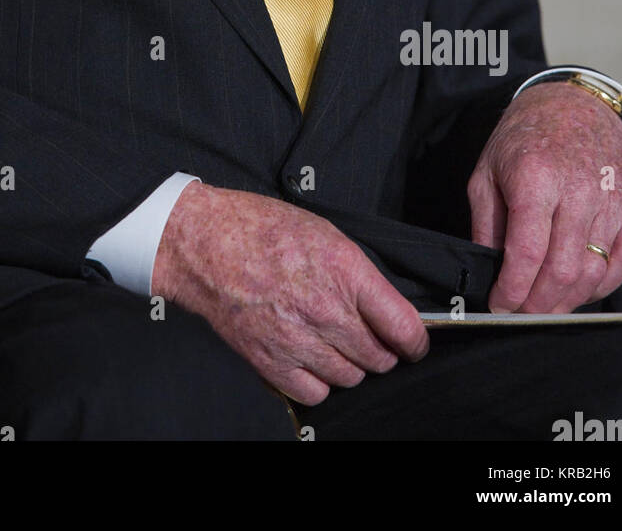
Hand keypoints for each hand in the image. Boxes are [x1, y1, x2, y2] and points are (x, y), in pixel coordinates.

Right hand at [151, 182, 427, 405]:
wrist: (205, 244)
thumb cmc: (259, 229)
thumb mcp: (324, 233)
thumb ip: (359, 274)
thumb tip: (387, 307)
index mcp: (345, 271)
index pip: (404, 327)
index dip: (416, 341)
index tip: (413, 343)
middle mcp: (325, 309)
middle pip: (379, 359)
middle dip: (381, 351)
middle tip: (368, 337)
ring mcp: (298, 339)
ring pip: (351, 378)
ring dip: (350, 366)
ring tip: (335, 343)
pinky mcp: (271, 361)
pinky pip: (315, 392)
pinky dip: (319, 381)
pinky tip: (311, 359)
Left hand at [468, 81, 621, 312]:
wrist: (573, 106)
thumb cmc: (525, 138)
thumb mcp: (487, 171)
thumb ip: (487, 224)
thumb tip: (489, 270)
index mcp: (536, 178)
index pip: (527, 252)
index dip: (512, 289)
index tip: (500, 304)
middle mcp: (578, 191)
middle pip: (563, 270)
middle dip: (538, 304)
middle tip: (521, 311)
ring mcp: (611, 202)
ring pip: (593, 273)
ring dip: (567, 300)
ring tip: (545, 304)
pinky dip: (601, 285)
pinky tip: (578, 288)